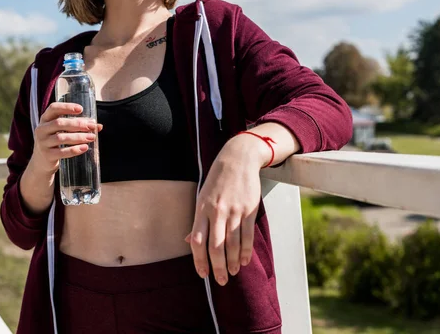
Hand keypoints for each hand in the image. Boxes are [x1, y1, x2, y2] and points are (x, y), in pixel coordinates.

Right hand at [31, 102, 101, 174]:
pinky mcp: (47, 155)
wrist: (42, 162)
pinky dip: (74, 150)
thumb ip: (79, 126)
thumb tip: (98, 126)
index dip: (66, 107)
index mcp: (45, 119)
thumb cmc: (55, 142)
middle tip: (91, 126)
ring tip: (92, 137)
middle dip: (77, 124)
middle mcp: (41, 129)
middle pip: (59, 123)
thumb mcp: (62, 131)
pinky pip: (62, 152)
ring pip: (61, 138)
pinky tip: (84, 148)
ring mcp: (42, 143)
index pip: (53, 108)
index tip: (81, 109)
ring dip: (78, 137)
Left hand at [186, 136, 266, 285]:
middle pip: (216, 247)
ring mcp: (234, 211)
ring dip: (233, 262)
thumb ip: (198, 220)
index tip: (203, 274)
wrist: (238, 158)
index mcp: (202, 208)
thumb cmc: (217, 180)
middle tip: (220, 281)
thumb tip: (190, 241)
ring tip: (233, 272)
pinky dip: (246, 251)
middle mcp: (217, 211)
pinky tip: (245, 260)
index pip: (197, 241)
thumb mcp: (202, 196)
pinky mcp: (248, 209)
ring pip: (233, 244)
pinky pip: (247, 235)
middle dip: (218, 267)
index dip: (199, 261)